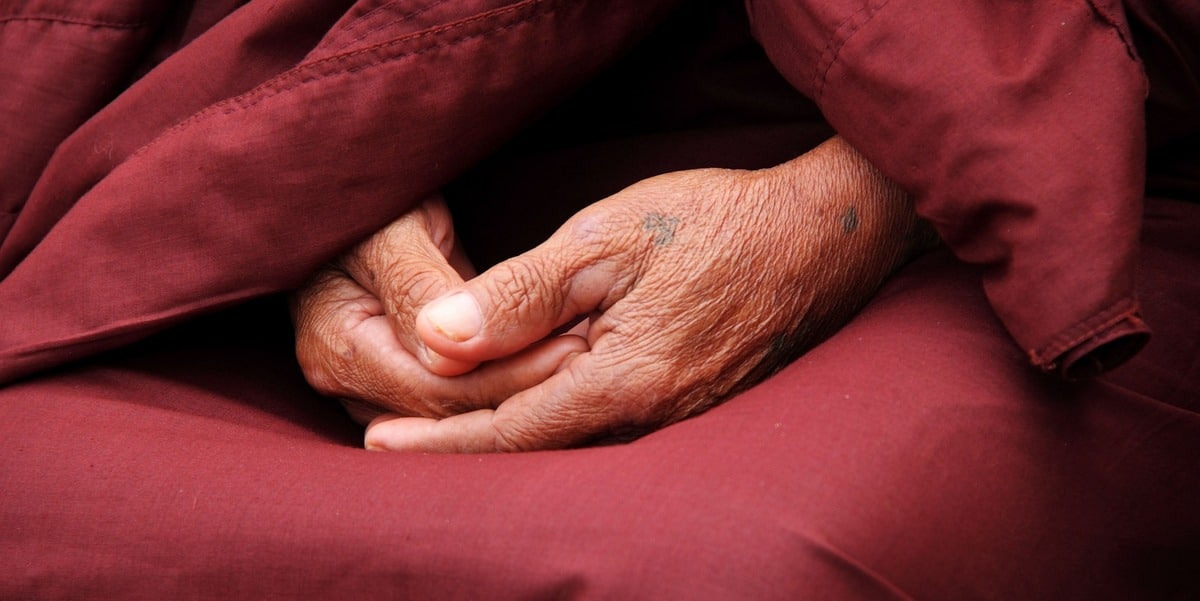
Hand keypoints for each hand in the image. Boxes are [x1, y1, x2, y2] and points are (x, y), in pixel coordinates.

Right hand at [290, 196, 586, 424]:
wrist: (365, 189)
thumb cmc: (372, 195)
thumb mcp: (393, 227)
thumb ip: (417, 288)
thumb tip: (448, 356)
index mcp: (335, 346)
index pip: (431, 389)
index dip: (506, 376)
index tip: (572, 348)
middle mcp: (347, 380)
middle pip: (446, 410)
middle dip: (521, 389)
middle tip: (591, 356)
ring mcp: (373, 385)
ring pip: (456, 412)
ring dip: (518, 392)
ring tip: (583, 360)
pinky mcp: (407, 375)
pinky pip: (460, 395)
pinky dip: (505, 380)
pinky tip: (555, 360)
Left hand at [365, 137, 929, 451]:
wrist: (821, 237)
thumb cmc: (712, 225)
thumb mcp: (605, 240)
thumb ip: (520, 293)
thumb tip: (440, 338)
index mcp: (622, 382)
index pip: (506, 431)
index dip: (437, 442)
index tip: (378, 446)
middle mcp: (649, 420)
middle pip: (533, 447)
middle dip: (458, 444)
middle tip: (389, 435)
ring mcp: (677, 422)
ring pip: (568, 444)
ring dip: (501, 436)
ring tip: (437, 426)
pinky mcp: (693, 409)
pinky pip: (606, 431)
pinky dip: (551, 422)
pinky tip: (525, 406)